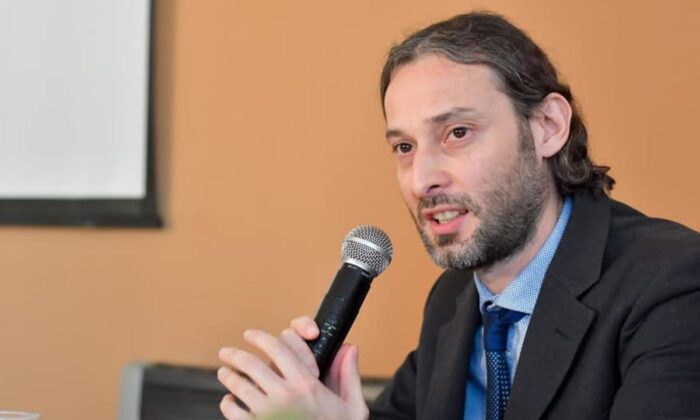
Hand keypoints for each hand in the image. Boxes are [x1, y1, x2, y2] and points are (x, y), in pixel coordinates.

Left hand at [217, 316, 368, 419]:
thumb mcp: (353, 408)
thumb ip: (349, 375)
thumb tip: (348, 347)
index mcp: (307, 384)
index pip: (279, 347)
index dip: (261, 337)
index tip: (251, 335)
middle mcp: (285, 396)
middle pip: (251, 364)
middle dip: (235, 355)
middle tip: (226, 353)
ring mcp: (268, 413)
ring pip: (239, 385)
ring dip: (228, 376)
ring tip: (224, 372)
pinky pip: (234, 412)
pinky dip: (228, 404)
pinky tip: (229, 401)